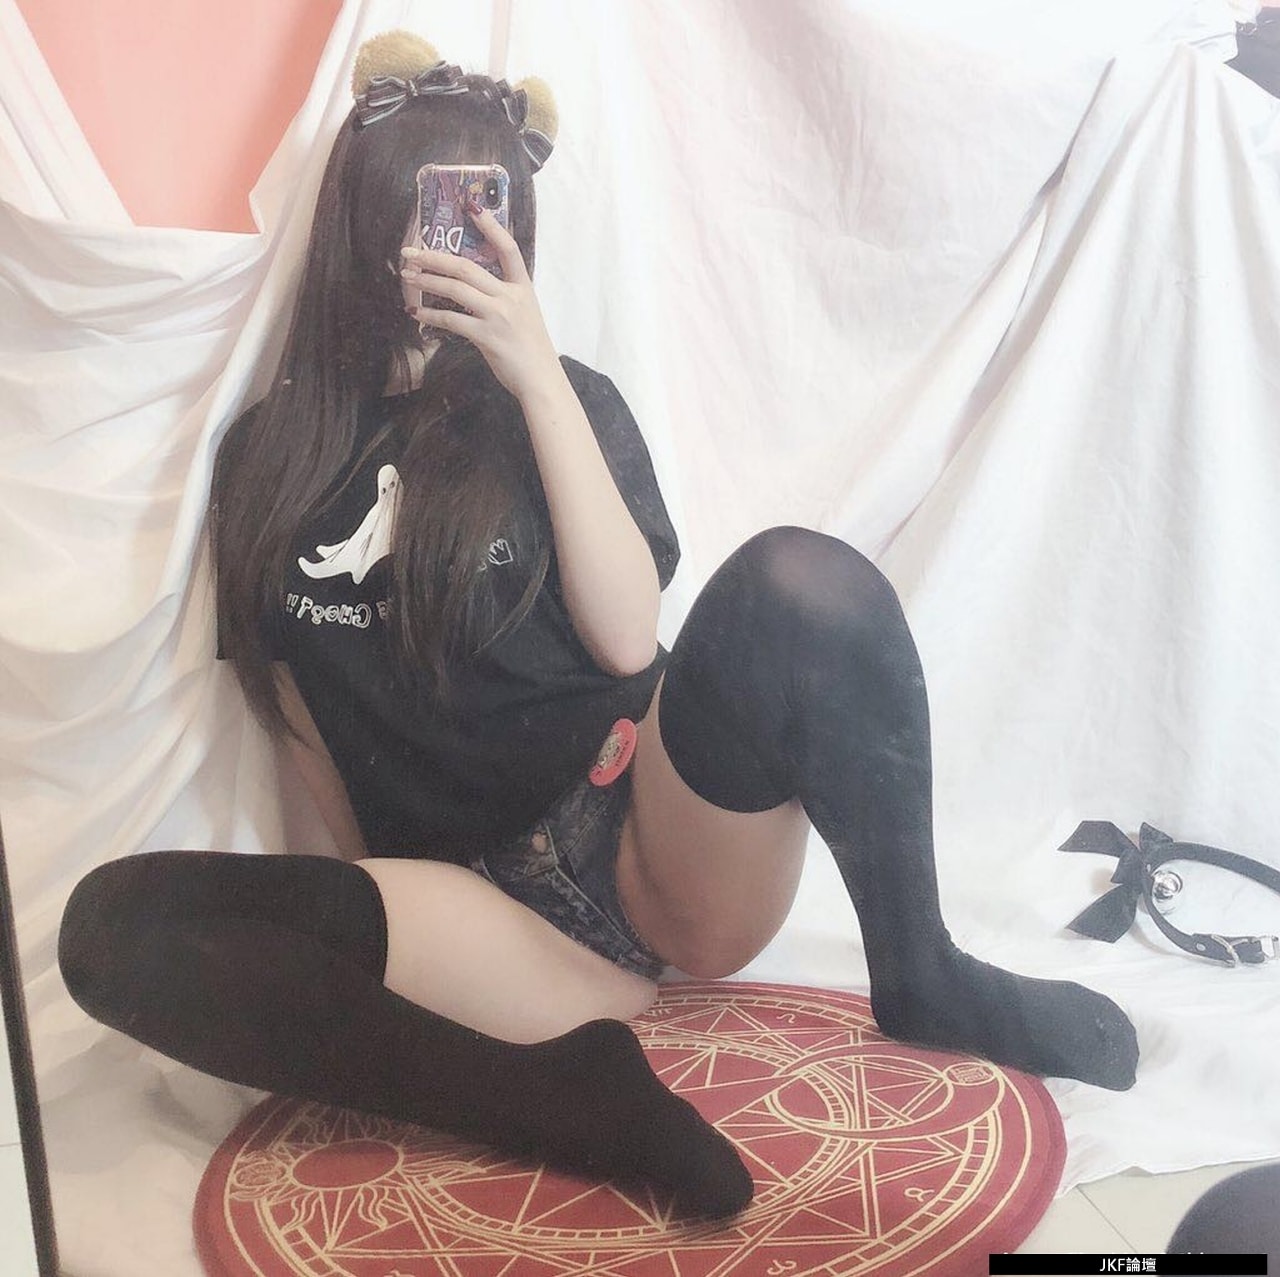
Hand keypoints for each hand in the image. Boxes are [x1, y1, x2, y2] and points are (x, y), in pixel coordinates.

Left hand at [400, 207, 560, 401]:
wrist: (541, 380)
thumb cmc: (531, 349)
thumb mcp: (524, 314)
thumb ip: (502, 298)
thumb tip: (469, 289)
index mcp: (523, 287)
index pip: (508, 248)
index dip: (490, 226)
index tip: (472, 207)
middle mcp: (510, 297)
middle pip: (467, 267)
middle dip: (434, 257)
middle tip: (411, 252)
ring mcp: (498, 316)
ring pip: (455, 290)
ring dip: (427, 281)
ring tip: (408, 277)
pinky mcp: (487, 337)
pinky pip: (452, 320)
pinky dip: (431, 316)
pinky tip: (416, 314)